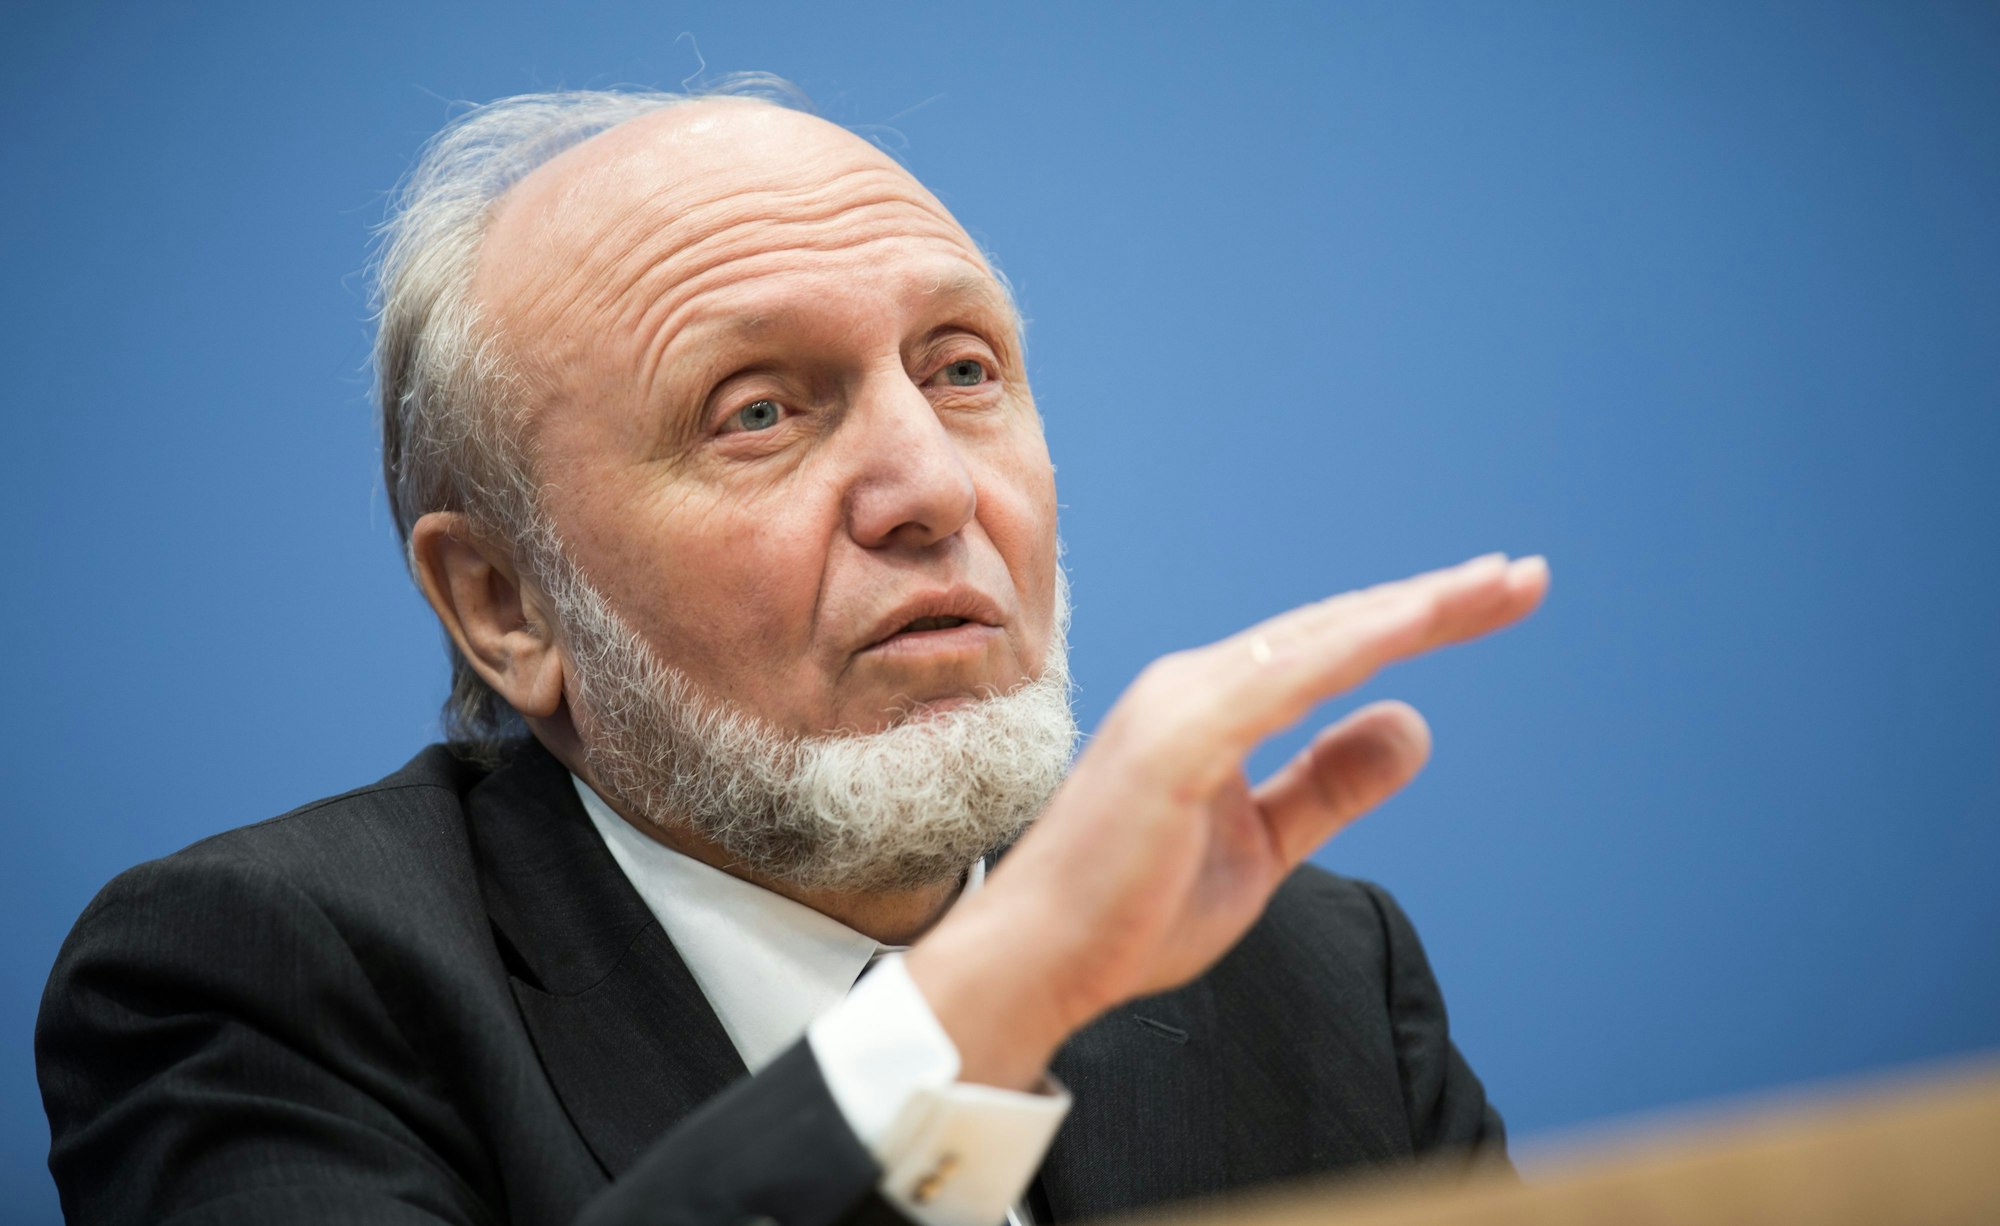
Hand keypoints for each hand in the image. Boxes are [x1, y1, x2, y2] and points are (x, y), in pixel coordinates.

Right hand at [905, 552, 1549, 1088]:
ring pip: (1318, 638)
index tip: (1491, 601)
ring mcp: (1182, 704)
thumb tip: (1413, 723)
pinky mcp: (1177, 739)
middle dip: (1435, 600)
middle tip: (1523, 574)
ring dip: (1411, 609)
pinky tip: (1418, 625)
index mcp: (1210, 704)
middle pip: (1335, 627)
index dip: (1412, 622)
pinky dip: (1354, 646)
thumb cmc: (1133, 910)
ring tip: (1496, 584)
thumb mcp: (1265, 846)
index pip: (1329, 648)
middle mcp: (1196, 684)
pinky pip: (1282, 679)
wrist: (1037, 961)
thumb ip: (1330, 784)